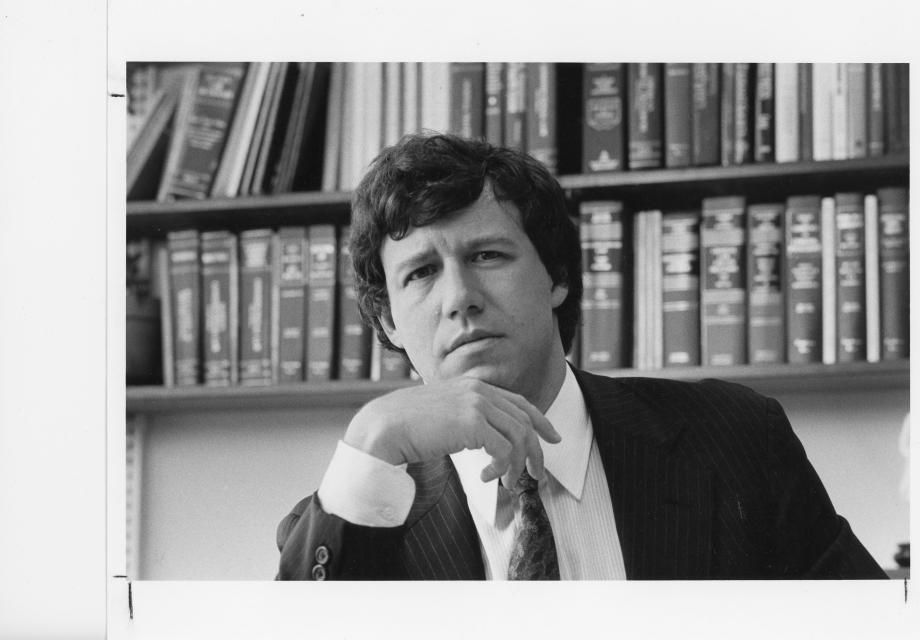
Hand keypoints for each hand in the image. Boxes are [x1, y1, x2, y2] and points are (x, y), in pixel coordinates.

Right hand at [343, 377, 561, 486]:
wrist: (383, 427)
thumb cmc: (406, 425)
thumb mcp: (443, 413)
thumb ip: (464, 416)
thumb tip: (484, 438)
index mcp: (472, 385)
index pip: (518, 401)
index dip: (539, 420)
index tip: (551, 437)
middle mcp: (478, 390)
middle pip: (524, 420)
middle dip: (536, 450)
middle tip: (538, 474)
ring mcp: (476, 404)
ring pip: (518, 437)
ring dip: (518, 465)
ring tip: (507, 482)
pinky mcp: (472, 423)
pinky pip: (504, 450)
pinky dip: (501, 468)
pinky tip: (486, 478)